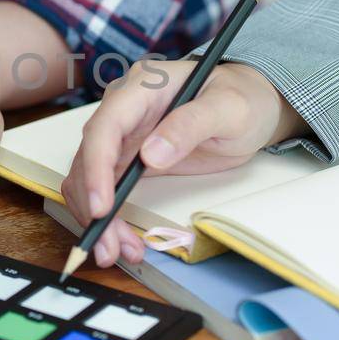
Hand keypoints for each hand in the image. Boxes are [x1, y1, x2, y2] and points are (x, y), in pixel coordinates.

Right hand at [61, 60, 304, 268]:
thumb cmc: (241, 98)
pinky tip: (121, 239)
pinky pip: (103, 188)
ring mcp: (122, 136)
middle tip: (110, 246)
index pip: (105, 126)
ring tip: (119, 250)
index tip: (101, 206)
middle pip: (89, 158)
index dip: (96, 167)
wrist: (249, 104)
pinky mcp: (126, 159)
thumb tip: (152, 155)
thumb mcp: (228, 108)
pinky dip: (107, 216)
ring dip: (95, 217)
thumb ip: (191, 124)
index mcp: (142, 89)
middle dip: (92, 205)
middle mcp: (122, 111)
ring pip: (89, 179)